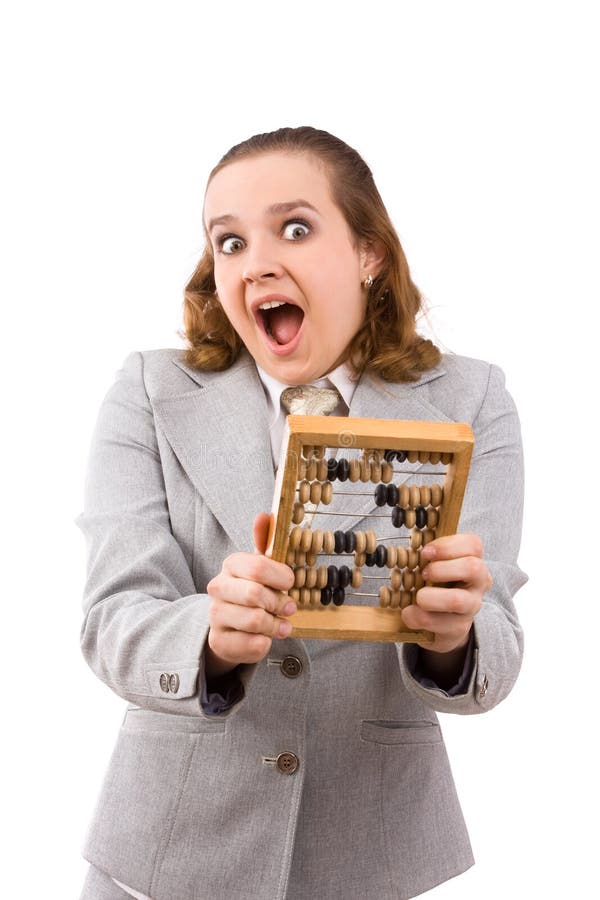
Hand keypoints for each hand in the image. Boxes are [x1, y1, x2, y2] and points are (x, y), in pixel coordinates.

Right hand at [205, 512, 295, 677]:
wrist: (232, 626)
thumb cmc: (253, 591)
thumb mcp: (263, 566)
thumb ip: (266, 542)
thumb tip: (265, 515)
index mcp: (231, 565)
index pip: (258, 567)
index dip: (281, 577)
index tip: (289, 584)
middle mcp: (217, 587)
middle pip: (255, 594)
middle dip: (279, 603)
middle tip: (290, 607)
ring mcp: (215, 615)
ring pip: (254, 621)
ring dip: (276, 625)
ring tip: (282, 625)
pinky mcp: (219, 641)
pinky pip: (252, 644)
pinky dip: (267, 642)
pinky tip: (268, 637)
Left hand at [401, 533, 491, 655]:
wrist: (443, 624)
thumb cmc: (438, 587)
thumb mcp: (436, 568)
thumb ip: (430, 557)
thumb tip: (408, 547)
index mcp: (473, 561)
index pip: (473, 544)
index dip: (447, 546)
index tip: (425, 552)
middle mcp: (478, 583)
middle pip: (472, 568)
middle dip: (442, 569)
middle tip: (423, 574)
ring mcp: (471, 607)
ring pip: (457, 600)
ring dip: (430, 597)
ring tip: (418, 597)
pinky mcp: (459, 628)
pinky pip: (439, 623)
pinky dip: (418, 616)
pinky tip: (409, 613)